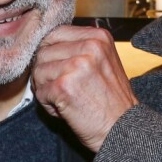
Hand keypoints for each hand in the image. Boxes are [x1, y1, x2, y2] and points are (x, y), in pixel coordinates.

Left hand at [33, 25, 138, 151]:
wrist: (123, 129)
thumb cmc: (111, 100)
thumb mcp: (103, 61)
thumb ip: (79, 47)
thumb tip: (45, 44)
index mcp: (98, 36)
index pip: (55, 33)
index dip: (49, 51)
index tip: (55, 66)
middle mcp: (89, 46)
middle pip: (44, 51)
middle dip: (46, 71)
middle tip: (60, 87)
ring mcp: (77, 65)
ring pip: (39, 71)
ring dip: (45, 88)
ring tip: (64, 98)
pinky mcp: (64, 86)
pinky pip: (40, 92)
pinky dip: (47, 104)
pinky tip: (64, 108)